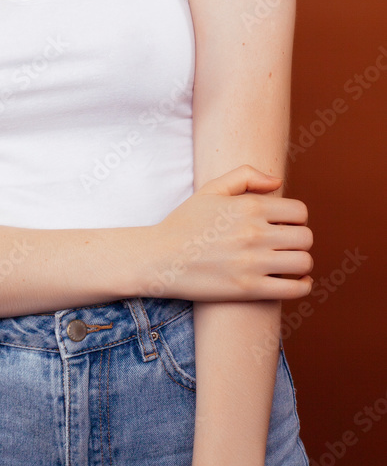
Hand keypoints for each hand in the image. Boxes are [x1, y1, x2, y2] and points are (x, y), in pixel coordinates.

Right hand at [139, 165, 313, 301]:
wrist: (160, 258)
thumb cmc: (185, 222)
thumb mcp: (211, 189)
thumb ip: (245, 176)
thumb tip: (277, 182)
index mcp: (249, 206)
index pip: (299, 211)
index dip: (295, 218)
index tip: (284, 224)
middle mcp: (255, 233)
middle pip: (305, 237)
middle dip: (299, 239)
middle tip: (286, 243)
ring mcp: (253, 263)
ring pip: (303, 262)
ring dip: (300, 261)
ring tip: (288, 261)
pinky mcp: (249, 289)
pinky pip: (294, 289)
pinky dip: (301, 285)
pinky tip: (294, 280)